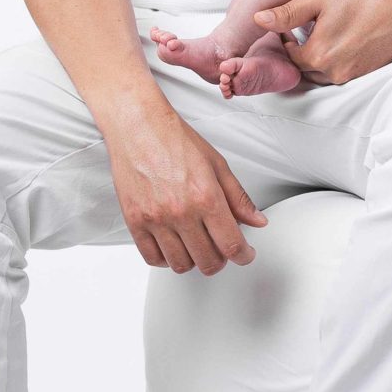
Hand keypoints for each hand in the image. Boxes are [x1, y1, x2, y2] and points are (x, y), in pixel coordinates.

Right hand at [102, 97, 268, 275]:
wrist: (138, 127)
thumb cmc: (176, 142)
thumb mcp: (218, 166)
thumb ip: (239, 198)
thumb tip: (258, 221)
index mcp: (206, 198)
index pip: (231, 245)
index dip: (244, 256)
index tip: (245, 255)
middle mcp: (181, 212)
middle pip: (208, 261)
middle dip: (221, 261)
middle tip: (222, 250)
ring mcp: (155, 218)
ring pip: (180, 264)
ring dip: (194, 261)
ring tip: (198, 247)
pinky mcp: (134, 220)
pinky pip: (152, 257)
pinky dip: (166, 259)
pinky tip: (174, 247)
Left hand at [253, 0, 391, 84]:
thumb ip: (286, 13)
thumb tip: (257, 20)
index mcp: (317, 55)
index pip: (289, 56)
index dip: (285, 38)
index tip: (291, 24)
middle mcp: (336, 71)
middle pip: (307, 68)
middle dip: (302, 51)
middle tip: (306, 29)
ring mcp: (357, 72)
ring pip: (327, 71)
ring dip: (322, 56)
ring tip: (325, 32)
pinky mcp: (374, 69)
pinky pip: (348, 69)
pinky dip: (341, 57)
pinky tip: (347, 35)